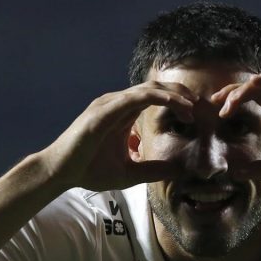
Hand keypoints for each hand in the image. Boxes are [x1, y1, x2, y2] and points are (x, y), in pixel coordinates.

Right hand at [38, 82, 196, 190]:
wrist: (61, 173)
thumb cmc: (89, 170)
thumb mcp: (129, 172)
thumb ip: (152, 169)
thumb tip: (178, 171)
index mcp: (122, 114)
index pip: (154, 97)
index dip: (176, 101)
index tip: (194, 115)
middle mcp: (117, 104)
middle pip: (155, 88)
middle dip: (180, 93)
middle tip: (199, 106)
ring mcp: (109, 104)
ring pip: (148, 89)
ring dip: (173, 94)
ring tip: (191, 106)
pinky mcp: (104, 110)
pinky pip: (136, 97)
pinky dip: (158, 97)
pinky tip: (175, 104)